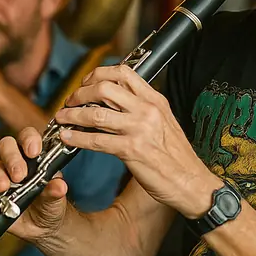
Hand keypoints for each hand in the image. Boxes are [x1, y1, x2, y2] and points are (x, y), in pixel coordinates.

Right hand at [0, 127, 68, 242]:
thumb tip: (60, 186)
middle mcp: (14, 162)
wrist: (42, 226)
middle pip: (6, 146)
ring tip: (3, 188)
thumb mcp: (56, 198)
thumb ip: (55, 191)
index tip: (33, 152)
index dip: (29, 139)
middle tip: (19, 176)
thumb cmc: (51, 204)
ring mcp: (0, 177)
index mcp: (33, 156)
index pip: (27, 136)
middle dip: (11, 158)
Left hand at [53, 64, 216, 218]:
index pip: (123, 73)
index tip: (86, 83)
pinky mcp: (132, 150)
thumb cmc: (177, 156)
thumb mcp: (164, 121)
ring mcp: (139, 129)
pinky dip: (77, 138)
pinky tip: (67, 138)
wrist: (192, 183)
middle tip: (70, 101)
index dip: (98, 75)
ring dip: (73, 115)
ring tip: (62, 118)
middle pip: (104, 87)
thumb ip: (143, 108)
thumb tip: (117, 100)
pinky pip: (97, 140)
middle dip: (80, 93)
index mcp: (155, 100)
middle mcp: (147, 110)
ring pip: (96, 113)